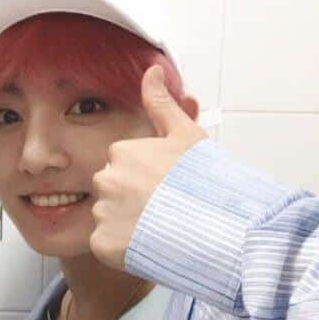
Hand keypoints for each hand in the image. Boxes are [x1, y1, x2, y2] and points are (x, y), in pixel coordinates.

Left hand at [90, 65, 206, 270]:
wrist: (216, 230)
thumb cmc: (205, 182)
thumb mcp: (187, 135)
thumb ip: (162, 104)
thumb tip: (152, 68)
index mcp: (121, 152)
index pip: (123, 165)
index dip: (146, 178)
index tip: (167, 188)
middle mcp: (106, 180)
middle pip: (112, 191)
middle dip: (131, 200)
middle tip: (163, 211)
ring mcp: (103, 213)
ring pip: (108, 219)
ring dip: (127, 226)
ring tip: (159, 230)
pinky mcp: (102, 244)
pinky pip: (105, 246)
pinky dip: (121, 251)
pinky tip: (147, 246)